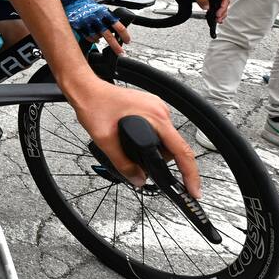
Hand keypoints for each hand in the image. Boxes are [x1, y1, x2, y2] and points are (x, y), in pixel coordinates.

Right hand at [60, 0, 129, 53]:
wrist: (73, 0)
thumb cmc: (88, 5)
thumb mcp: (101, 8)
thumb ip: (107, 17)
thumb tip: (116, 29)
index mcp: (104, 13)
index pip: (118, 26)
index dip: (124, 35)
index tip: (127, 41)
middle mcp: (96, 18)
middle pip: (108, 36)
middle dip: (115, 46)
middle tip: (120, 52)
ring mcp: (87, 23)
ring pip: (97, 37)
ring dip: (101, 40)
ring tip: (101, 40)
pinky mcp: (79, 27)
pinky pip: (88, 37)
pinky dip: (93, 39)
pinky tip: (95, 39)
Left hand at [68, 73, 200, 198]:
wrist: (86, 89)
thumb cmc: (93, 105)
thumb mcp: (105, 141)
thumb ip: (123, 164)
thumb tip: (138, 180)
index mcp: (155, 117)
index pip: (182, 151)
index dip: (190, 174)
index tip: (193, 190)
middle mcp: (160, 110)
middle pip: (173, 147)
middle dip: (159, 161)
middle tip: (140, 167)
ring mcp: (155, 107)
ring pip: (165, 139)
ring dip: (153, 149)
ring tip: (129, 149)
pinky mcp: (149, 107)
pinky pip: (158, 129)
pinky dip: (150, 140)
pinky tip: (133, 141)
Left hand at [166, 0, 229, 22]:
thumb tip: (207, 7)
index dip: (223, 6)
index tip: (218, 13)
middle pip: (224, 2)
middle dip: (222, 11)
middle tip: (218, 19)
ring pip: (219, 4)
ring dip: (220, 13)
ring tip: (217, 20)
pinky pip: (213, 5)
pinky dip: (214, 11)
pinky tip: (213, 17)